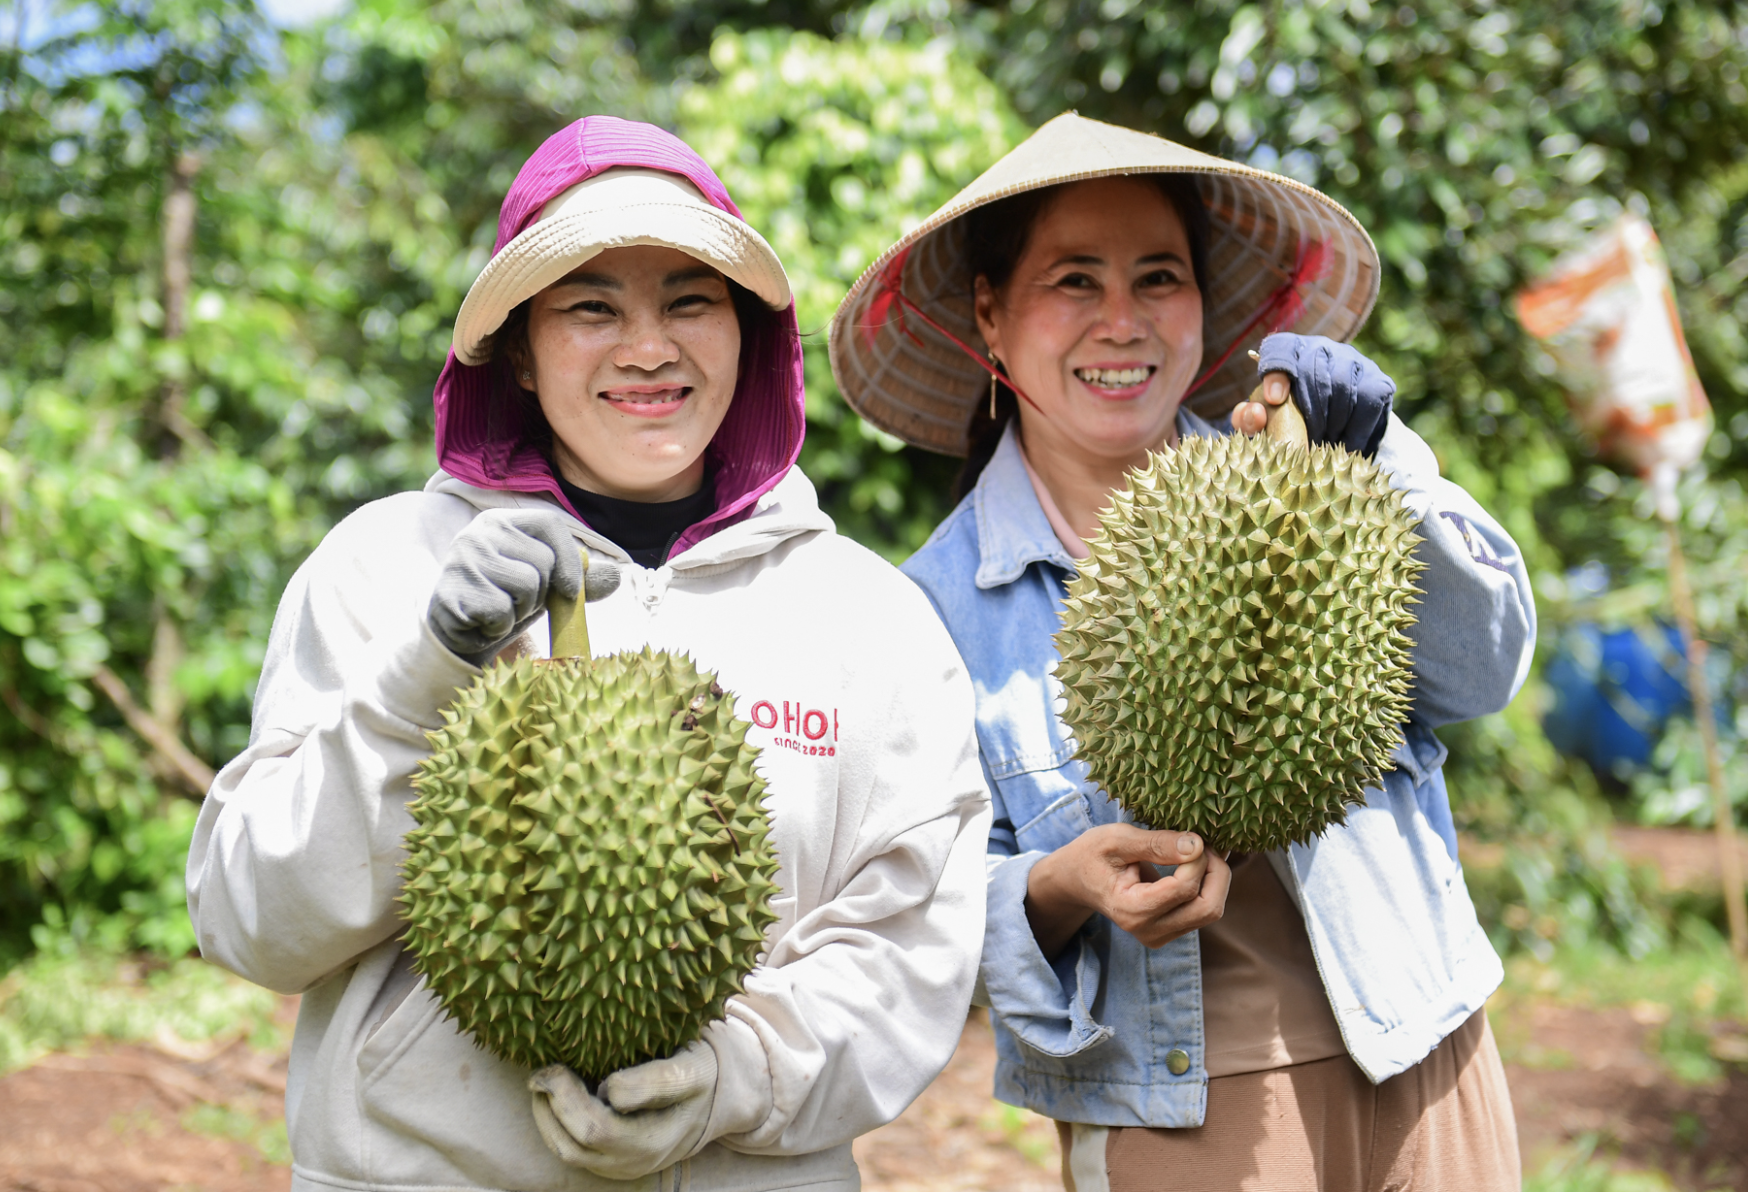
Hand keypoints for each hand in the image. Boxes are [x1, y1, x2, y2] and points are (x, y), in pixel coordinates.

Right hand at [426, 508, 582, 663]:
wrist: (460, 635)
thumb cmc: (506, 602)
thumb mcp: (545, 587)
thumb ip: (579, 581)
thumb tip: (617, 576)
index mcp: (503, 521)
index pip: (549, 523)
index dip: (570, 558)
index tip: (572, 590)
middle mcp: (479, 532)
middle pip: (542, 560)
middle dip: (539, 593)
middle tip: (516, 601)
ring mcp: (462, 559)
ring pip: (525, 585)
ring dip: (520, 610)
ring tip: (501, 610)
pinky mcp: (450, 590)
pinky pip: (500, 611)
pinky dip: (499, 626)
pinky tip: (483, 622)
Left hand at [529, 1040, 717, 1178]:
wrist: (715, 1100)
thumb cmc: (700, 1074)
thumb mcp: (690, 1069)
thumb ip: (657, 1081)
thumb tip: (609, 1090)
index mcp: (655, 1139)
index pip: (596, 1128)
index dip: (569, 1095)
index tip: (564, 1061)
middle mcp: (636, 1160)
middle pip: (576, 1142)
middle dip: (551, 1103)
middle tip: (544, 1070)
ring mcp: (622, 1166)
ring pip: (567, 1151)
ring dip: (547, 1116)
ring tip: (544, 1082)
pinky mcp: (610, 1164)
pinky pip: (571, 1152)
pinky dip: (555, 1124)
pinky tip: (557, 1097)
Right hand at [1024, 824, 1230, 955]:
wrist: (1075, 880)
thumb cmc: (1092, 855)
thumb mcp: (1116, 839)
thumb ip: (1156, 843)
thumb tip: (1197, 845)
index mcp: (1132, 910)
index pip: (1184, 889)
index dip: (1197, 859)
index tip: (1190, 836)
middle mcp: (1148, 931)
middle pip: (1208, 908)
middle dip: (1217, 873)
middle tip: (1207, 845)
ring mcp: (1160, 935)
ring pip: (1211, 910)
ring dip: (1216, 879)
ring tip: (1203, 851)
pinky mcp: (1170, 930)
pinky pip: (1204, 911)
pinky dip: (1209, 886)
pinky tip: (1198, 864)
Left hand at [1229, 333, 1393, 456]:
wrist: (1340, 431)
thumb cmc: (1291, 424)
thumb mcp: (1265, 423)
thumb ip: (1249, 419)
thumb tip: (1254, 413)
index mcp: (1288, 352)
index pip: (1279, 348)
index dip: (1275, 370)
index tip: (1274, 400)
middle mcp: (1322, 348)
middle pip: (1311, 372)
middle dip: (1306, 414)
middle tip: (1305, 442)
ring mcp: (1353, 361)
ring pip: (1341, 389)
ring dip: (1330, 425)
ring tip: (1324, 446)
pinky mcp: (1379, 381)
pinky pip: (1366, 404)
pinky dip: (1355, 431)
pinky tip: (1346, 445)